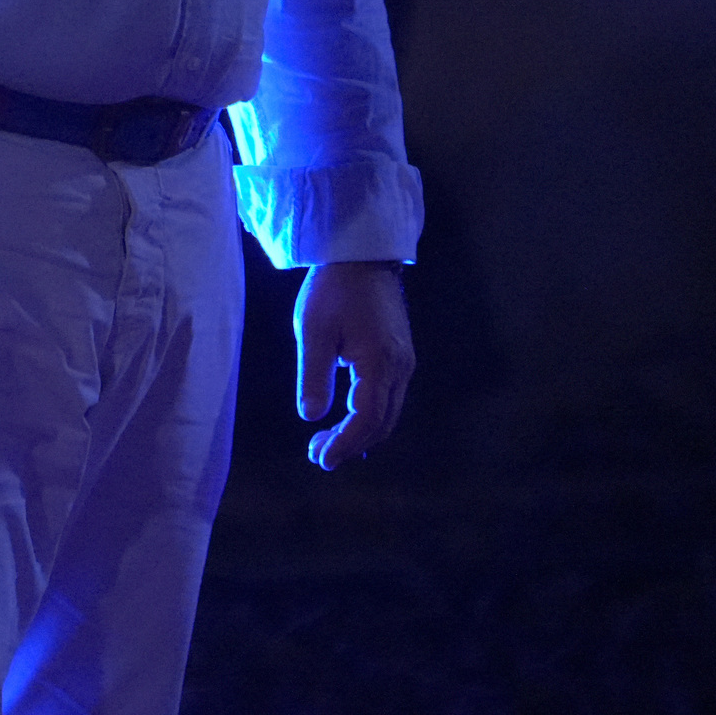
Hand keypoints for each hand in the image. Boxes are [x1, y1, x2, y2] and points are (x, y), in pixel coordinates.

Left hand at [295, 261, 412, 470]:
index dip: (345, 444)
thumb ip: (313, 376)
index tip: (322, 460)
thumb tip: (311, 417)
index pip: (366, 419)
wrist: (362, 255)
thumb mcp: (312, 330)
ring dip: (359, 433)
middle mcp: (400, 367)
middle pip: (380, 423)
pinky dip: (368, 417)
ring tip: (324, 442)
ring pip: (387, 414)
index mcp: (379, 362)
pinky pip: (388, 398)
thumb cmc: (333, 288)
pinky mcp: (400, 355)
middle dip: (350, 444)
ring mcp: (404, 362)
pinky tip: (345, 420)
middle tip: (316, 455)